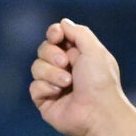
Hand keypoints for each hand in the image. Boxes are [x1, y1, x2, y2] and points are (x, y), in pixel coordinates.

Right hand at [30, 19, 123, 135]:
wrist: (98, 112)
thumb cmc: (100, 82)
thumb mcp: (94, 50)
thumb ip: (78, 32)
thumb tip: (62, 23)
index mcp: (78, 55)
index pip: (56, 37)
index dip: (53, 34)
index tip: (57, 36)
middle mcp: (65, 68)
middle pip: (43, 49)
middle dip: (51, 54)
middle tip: (66, 63)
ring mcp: (53, 85)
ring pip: (36, 67)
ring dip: (51, 73)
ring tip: (67, 83)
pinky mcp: (45, 101)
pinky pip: (34, 87)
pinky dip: (46, 88)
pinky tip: (59, 94)